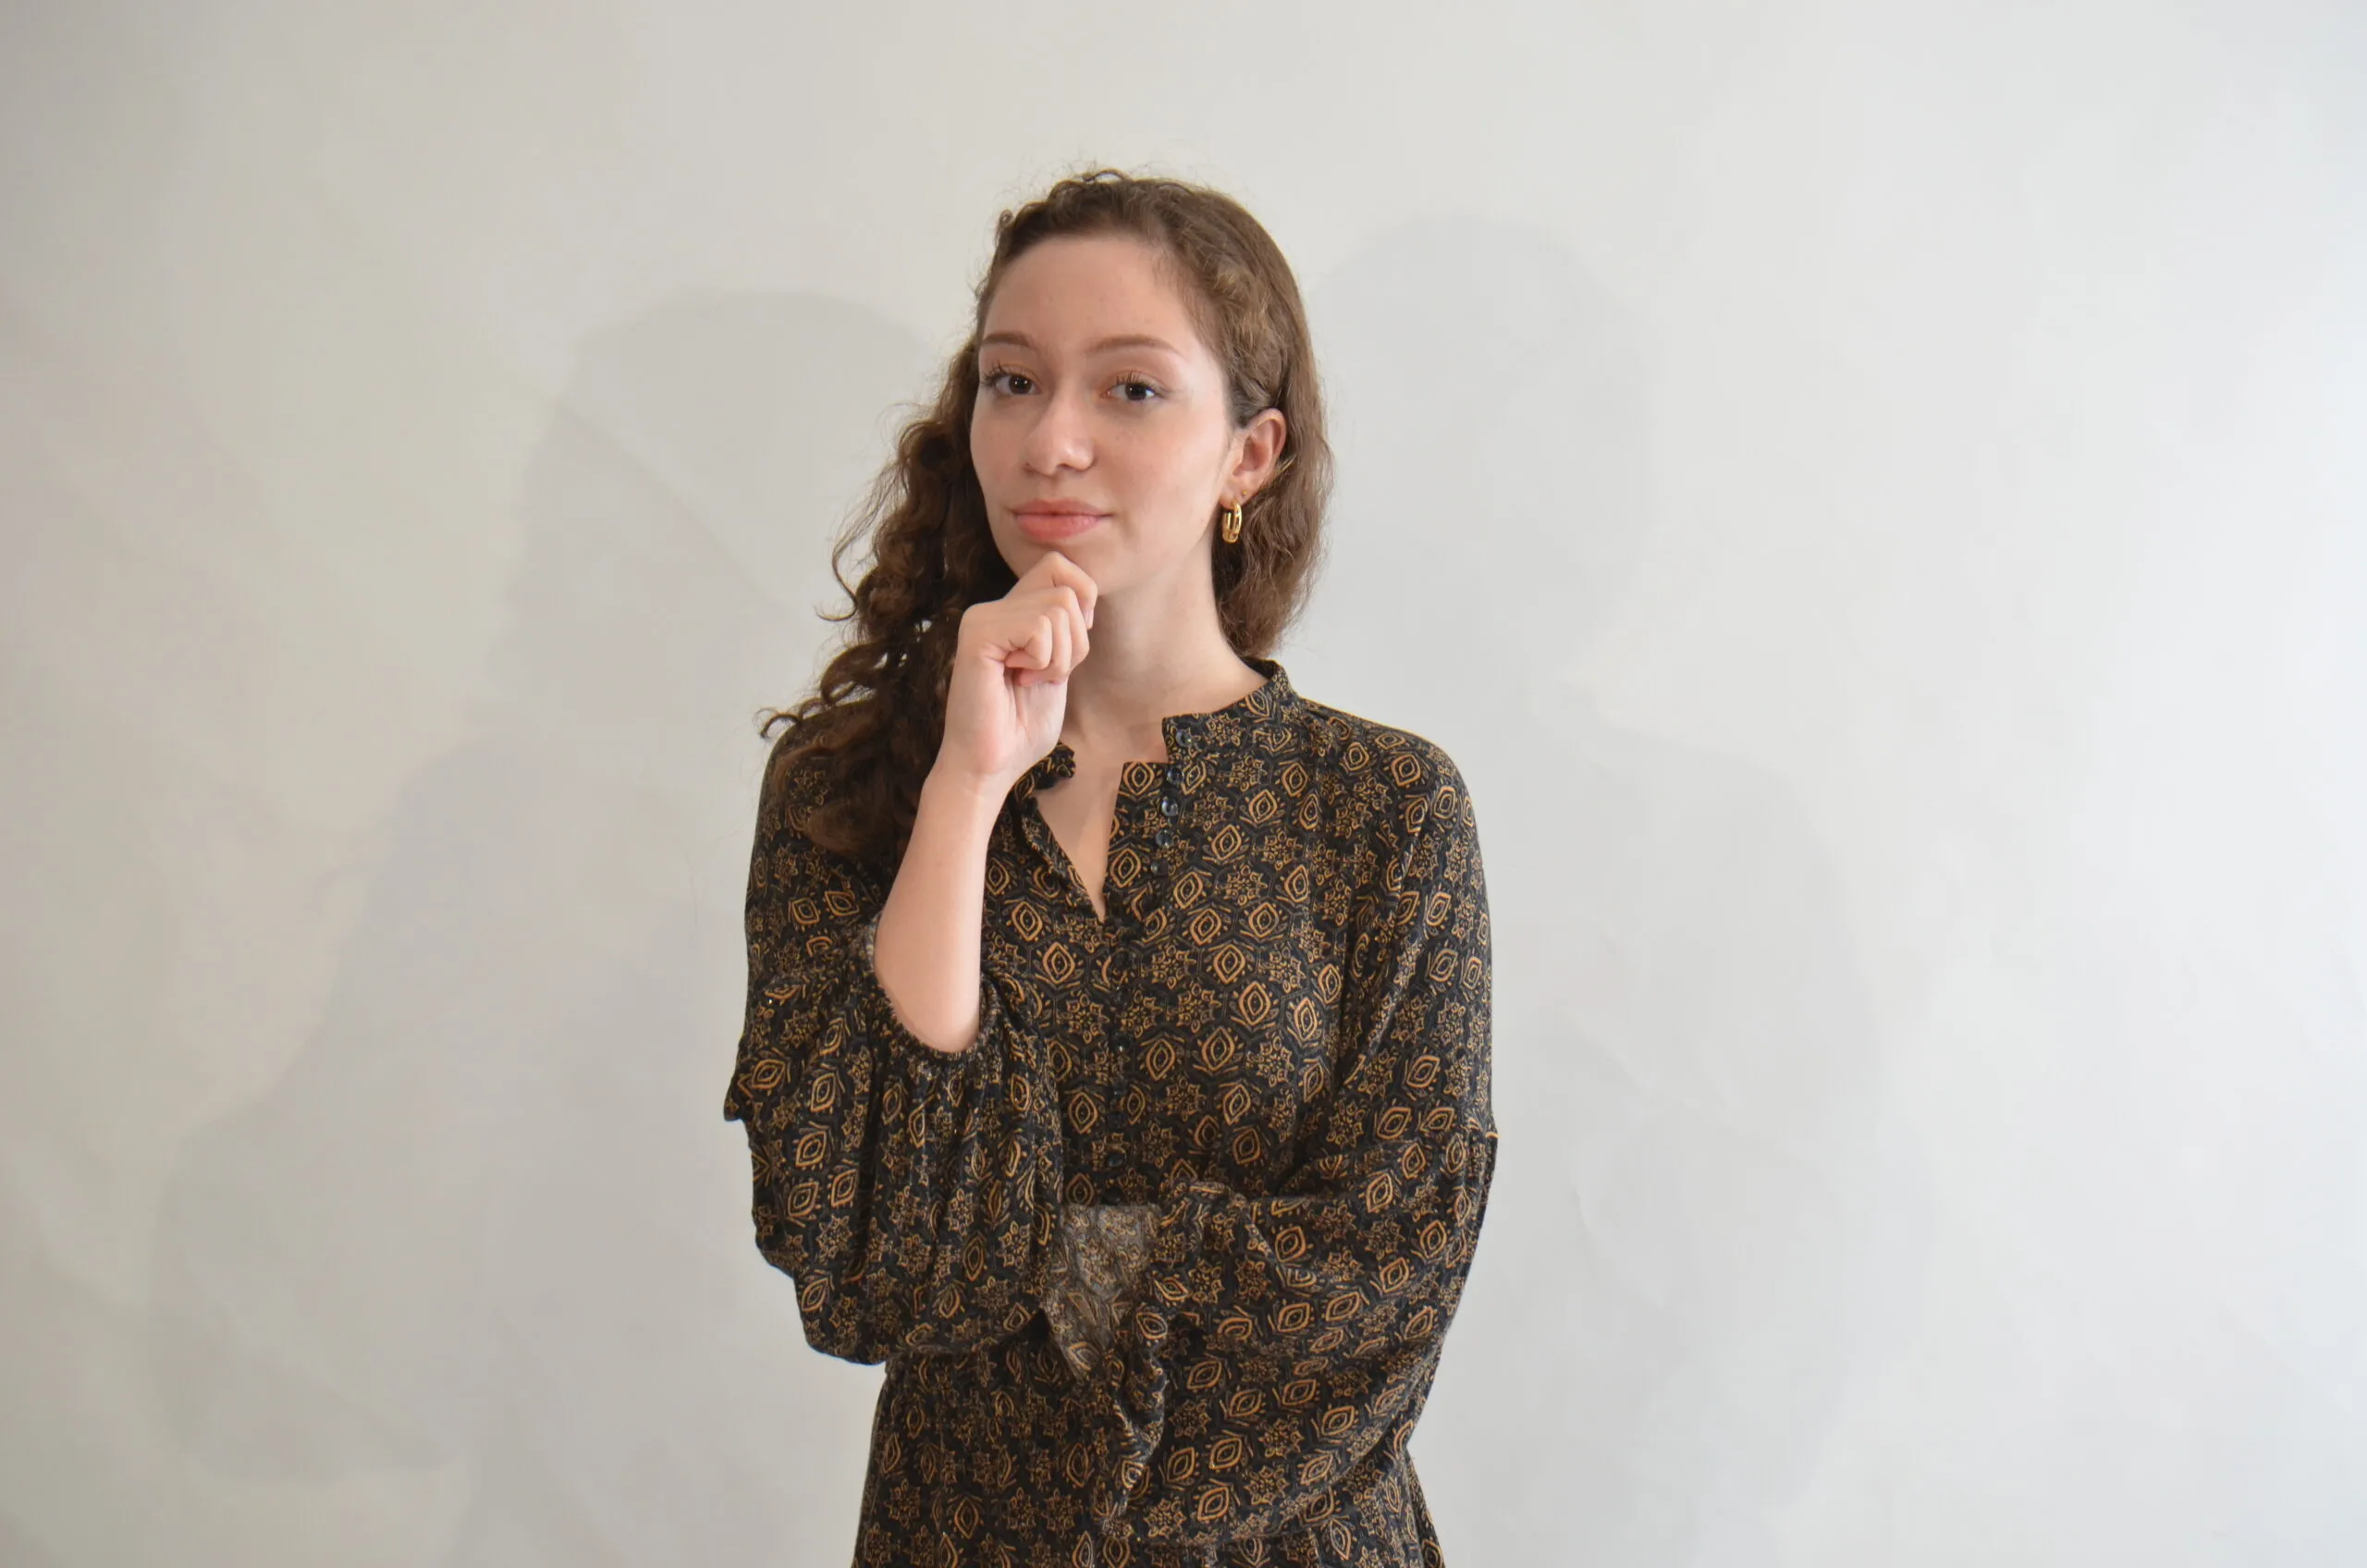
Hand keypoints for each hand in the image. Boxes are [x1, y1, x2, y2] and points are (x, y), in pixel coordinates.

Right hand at [935, 550, 1097, 793]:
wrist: (989, 766)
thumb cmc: (1020, 727)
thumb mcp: (1058, 668)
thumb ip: (1067, 629)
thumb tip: (1086, 595)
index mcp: (1011, 612)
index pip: (1059, 565)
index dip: (1082, 601)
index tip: (1068, 649)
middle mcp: (993, 608)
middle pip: (1068, 590)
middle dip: (1076, 642)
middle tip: (1045, 674)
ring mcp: (982, 618)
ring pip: (1059, 607)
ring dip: (1059, 657)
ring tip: (1028, 680)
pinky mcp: (977, 636)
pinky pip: (1039, 628)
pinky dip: (1043, 662)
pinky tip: (1016, 681)